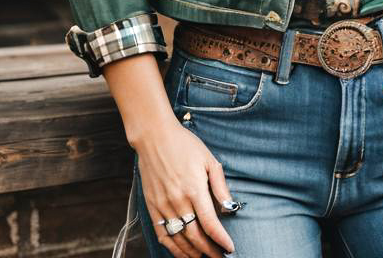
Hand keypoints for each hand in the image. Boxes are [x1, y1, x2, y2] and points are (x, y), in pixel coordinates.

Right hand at [133, 118, 236, 257]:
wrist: (154, 137)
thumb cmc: (184, 145)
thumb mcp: (208, 160)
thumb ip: (220, 186)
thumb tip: (230, 207)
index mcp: (194, 189)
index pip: (210, 223)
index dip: (221, 240)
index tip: (230, 248)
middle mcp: (178, 201)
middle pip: (195, 236)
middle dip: (210, 251)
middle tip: (220, 257)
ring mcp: (163, 206)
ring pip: (179, 240)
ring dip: (193, 254)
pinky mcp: (152, 207)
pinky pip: (162, 235)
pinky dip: (173, 249)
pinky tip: (183, 253)